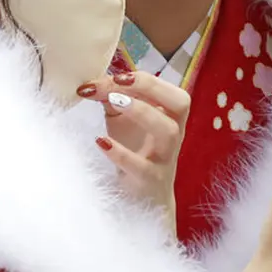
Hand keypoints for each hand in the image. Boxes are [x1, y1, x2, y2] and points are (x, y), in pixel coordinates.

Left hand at [76, 71, 189, 229]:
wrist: (143, 196)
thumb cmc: (134, 148)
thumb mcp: (122, 118)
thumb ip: (111, 97)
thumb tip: (91, 79)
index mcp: (171, 113)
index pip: (164, 88)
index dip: (141, 78)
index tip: (113, 75)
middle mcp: (175, 132)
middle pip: (180, 103)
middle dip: (151, 87)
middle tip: (119, 81)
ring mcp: (165, 157)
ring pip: (168, 131)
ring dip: (143, 113)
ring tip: (114, 103)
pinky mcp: (151, 180)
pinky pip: (141, 167)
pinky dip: (120, 153)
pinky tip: (101, 141)